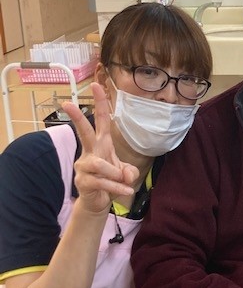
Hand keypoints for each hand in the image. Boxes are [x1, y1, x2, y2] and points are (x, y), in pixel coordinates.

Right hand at [61, 82, 138, 213]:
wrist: (100, 202)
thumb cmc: (111, 181)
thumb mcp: (126, 174)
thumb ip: (130, 171)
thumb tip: (125, 175)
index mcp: (102, 144)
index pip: (101, 120)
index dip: (100, 103)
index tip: (96, 85)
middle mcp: (90, 152)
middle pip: (84, 132)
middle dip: (77, 118)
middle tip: (66, 103)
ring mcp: (84, 166)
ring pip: (98, 164)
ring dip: (114, 174)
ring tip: (124, 182)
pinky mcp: (83, 182)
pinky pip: (102, 182)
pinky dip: (116, 188)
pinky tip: (125, 192)